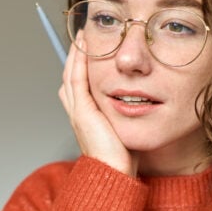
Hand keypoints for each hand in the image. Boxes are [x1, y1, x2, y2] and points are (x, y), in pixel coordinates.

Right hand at [58, 34, 136, 175]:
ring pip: (70, 74)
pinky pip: (76, 79)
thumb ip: (126, 117)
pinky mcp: (82, 111)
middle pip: (70, 77)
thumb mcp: (125, 132)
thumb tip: (141, 106)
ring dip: (75, 53)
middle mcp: (77, 112)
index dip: (81, 67)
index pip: (78, 86)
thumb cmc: (123, 160)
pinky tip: (83, 46)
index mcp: (85, 117)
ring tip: (82, 36)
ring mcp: (77, 111)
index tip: (90, 50)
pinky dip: (78, 60)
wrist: (115, 174)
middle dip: (76, 56)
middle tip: (83, 37)